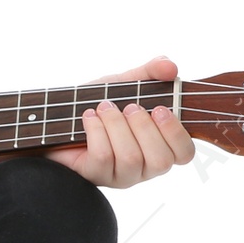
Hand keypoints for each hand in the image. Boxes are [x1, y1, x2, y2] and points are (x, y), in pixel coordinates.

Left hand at [43, 55, 194, 188]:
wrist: (58, 114)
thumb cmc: (99, 102)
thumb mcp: (126, 82)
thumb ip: (150, 72)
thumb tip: (171, 66)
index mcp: (160, 145)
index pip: (185, 154)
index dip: (176, 133)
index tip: (160, 108)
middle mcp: (144, 166)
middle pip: (160, 160)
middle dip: (143, 127)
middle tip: (128, 106)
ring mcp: (120, 175)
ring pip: (130, 158)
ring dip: (116, 125)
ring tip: (104, 107)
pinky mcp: (95, 176)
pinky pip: (103, 157)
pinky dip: (95, 130)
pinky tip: (88, 117)